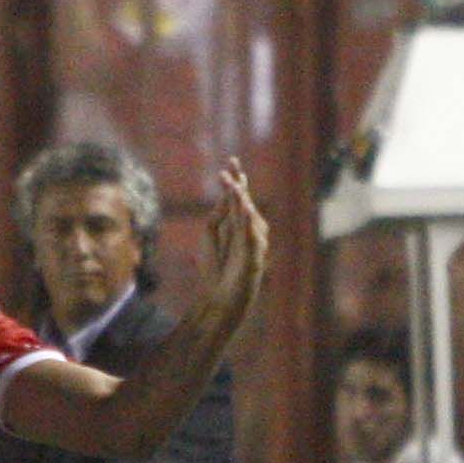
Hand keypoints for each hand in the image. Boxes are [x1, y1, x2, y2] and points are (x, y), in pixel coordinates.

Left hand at [200, 159, 269, 324]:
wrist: (219, 300)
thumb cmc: (214, 271)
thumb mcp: (210, 236)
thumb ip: (217, 216)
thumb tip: (226, 198)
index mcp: (237, 227)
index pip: (238, 200)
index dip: (236, 181)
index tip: (231, 162)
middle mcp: (248, 232)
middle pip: (245, 203)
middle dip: (239, 185)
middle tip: (231, 166)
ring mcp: (253, 244)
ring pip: (249, 215)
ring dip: (240, 198)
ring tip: (231, 183)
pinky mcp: (254, 256)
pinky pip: (252, 232)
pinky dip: (247, 217)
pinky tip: (241, 203)